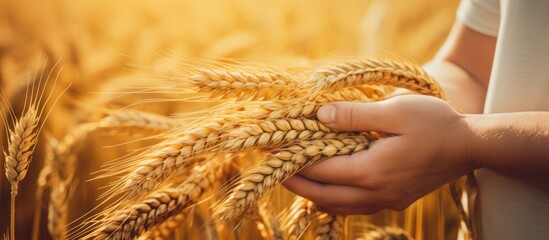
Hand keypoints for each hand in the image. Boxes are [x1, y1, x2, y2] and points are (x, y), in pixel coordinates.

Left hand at [283, 95, 476, 214]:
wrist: (470, 147)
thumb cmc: (434, 123)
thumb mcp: (394, 111)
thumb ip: (353, 116)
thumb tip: (318, 116)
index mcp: (372, 170)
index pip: (319, 170)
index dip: (291, 161)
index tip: (271, 150)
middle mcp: (375, 193)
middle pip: (322, 195)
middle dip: (294, 183)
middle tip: (273, 169)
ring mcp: (386, 201)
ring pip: (337, 206)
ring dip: (314, 194)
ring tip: (297, 177)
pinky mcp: (394, 201)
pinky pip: (354, 207)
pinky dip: (334, 199)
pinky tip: (330, 186)